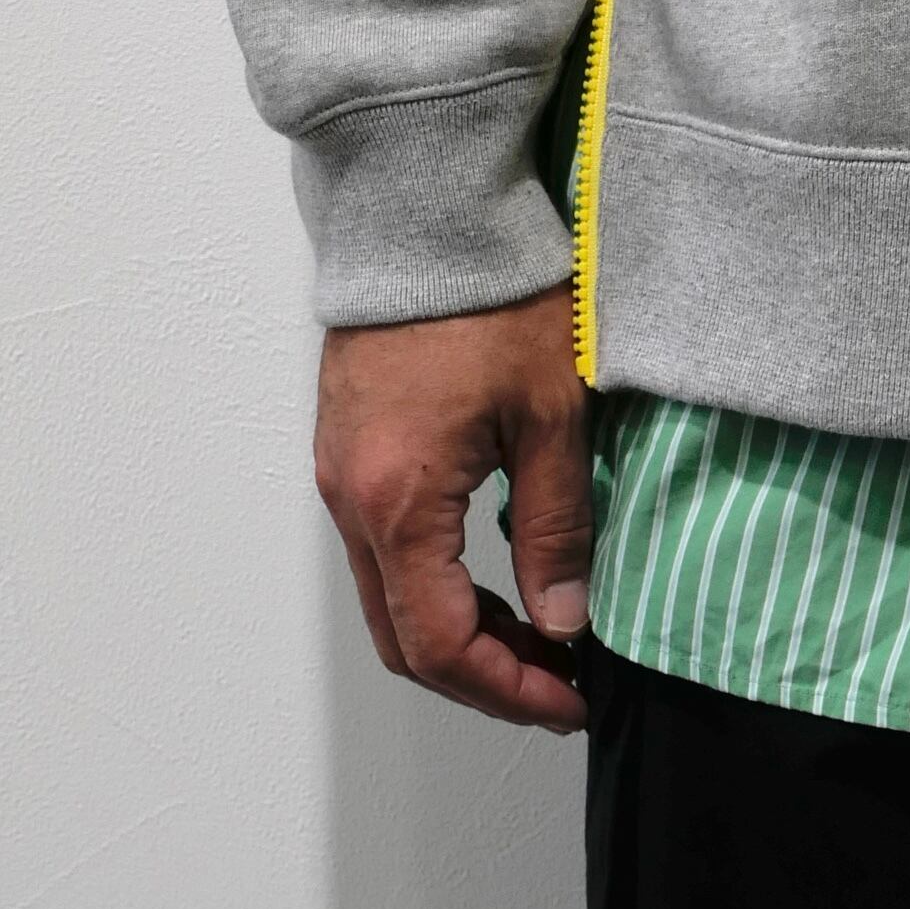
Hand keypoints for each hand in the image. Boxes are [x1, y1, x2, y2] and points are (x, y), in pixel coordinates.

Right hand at [314, 287, 593, 731]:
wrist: (428, 210)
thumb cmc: (494, 297)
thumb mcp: (551, 416)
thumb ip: (556, 526)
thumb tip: (564, 619)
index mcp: (399, 502)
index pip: (441, 645)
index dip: (507, 689)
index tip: (568, 698)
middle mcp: (352, 499)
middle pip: (403, 637)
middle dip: (482, 676)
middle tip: (557, 684)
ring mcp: (342, 474)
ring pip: (388, 595)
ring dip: (457, 632)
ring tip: (538, 638)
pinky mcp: (349, 447)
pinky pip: (380, 547)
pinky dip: (434, 583)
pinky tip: (494, 575)